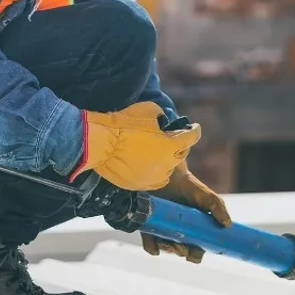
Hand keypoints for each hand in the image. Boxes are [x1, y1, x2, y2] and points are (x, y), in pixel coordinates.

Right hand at [73, 102, 199, 190]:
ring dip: (166, 160)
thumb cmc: (123, 123)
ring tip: (157, 152)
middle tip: (172, 137)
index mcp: (171, 145)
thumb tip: (162, 122)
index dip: (195, 130)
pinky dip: (155, 172)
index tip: (194, 127)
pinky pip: (154, 179)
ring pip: (168, 169)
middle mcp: (167, 163)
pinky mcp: (140, 185)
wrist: (99, 143)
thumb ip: (161, 116)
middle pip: (181, 154)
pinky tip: (148, 165)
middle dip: (179, 145)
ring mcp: (154, 176)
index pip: (192, 137)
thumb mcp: (148, 109)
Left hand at [142, 160, 230, 263]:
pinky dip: (152, 247)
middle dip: (181, 251)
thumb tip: (228, 224)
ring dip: (167, 248)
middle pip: (181, 251)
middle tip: (180, 245)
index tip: (194, 253)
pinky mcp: (149, 226)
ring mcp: (163, 230)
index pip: (197, 250)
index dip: (196, 255)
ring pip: (165, 248)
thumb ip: (218, 208)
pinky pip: (150, 244)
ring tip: (167, 240)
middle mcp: (179, 232)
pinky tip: (155, 244)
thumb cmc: (190, 186)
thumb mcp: (207, 197)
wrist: (169, 174)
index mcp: (194, 230)